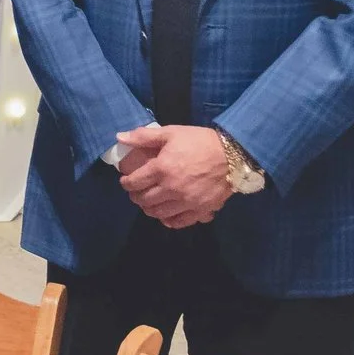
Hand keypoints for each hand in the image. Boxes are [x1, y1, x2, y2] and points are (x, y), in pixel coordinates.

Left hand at [114, 124, 232, 227]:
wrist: (234, 155)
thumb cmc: (200, 142)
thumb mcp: (171, 133)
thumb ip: (144, 136)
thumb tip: (120, 137)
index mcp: (161, 169)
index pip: (134, 183)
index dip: (126, 183)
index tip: (126, 181)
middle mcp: (171, 188)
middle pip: (144, 200)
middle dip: (135, 196)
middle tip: (136, 192)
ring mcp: (186, 202)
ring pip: (158, 213)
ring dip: (149, 209)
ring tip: (149, 202)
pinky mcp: (200, 210)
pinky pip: (179, 222)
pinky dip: (169, 220)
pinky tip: (167, 214)